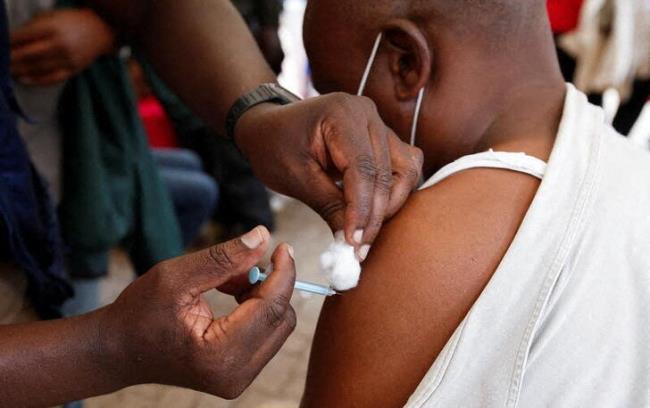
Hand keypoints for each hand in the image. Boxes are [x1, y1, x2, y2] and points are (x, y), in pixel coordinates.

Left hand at [10, 9, 115, 85]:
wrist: (101, 30)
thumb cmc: (73, 21)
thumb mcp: (51, 17)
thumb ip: (33, 27)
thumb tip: (14, 41)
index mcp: (52, 28)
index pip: (23, 37)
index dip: (8, 42)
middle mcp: (60, 44)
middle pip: (28, 54)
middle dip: (11, 59)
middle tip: (1, 62)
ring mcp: (67, 59)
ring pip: (38, 68)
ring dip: (19, 70)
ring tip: (7, 71)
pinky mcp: (73, 69)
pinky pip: (52, 78)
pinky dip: (36, 80)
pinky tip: (24, 80)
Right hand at [100, 226, 296, 398]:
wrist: (118, 351)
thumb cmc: (139, 314)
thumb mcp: (176, 276)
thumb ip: (224, 258)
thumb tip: (264, 236)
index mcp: (219, 354)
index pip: (271, 308)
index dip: (283, 273)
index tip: (282, 246)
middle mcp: (235, 375)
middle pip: (281, 318)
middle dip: (270, 284)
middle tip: (243, 263)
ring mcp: (239, 380)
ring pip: (277, 326)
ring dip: (263, 296)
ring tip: (227, 282)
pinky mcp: (239, 375)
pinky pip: (267, 334)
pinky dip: (256, 309)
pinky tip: (231, 296)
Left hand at [235, 93, 422, 256]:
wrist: (270, 128)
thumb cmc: (275, 147)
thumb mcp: (296, 178)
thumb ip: (329, 206)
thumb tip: (352, 243)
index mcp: (341, 113)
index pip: (363, 168)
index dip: (361, 209)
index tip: (354, 242)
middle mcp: (367, 113)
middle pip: (388, 172)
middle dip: (376, 215)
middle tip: (360, 248)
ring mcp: (379, 123)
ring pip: (405, 171)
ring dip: (389, 205)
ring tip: (365, 233)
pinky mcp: (383, 138)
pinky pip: (402, 168)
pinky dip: (393, 194)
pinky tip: (372, 214)